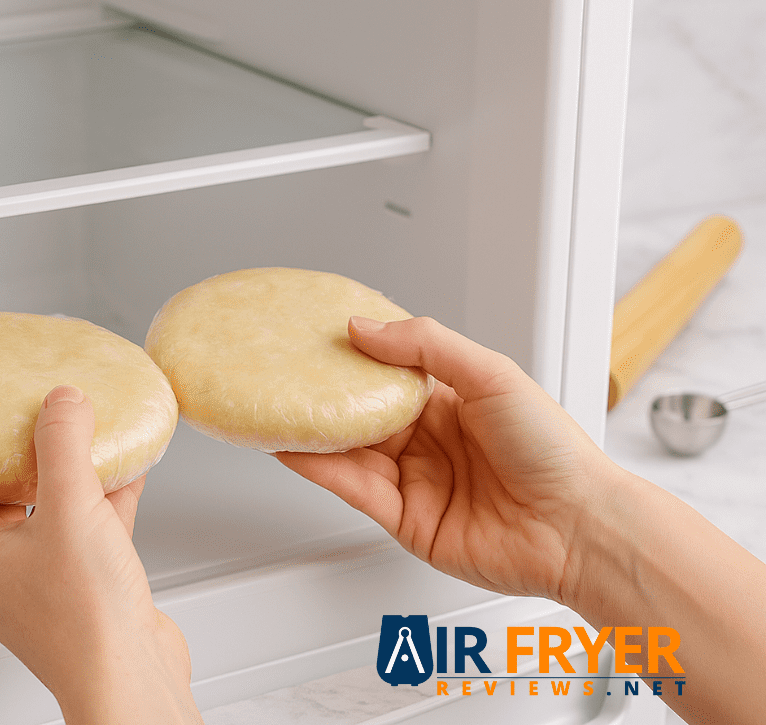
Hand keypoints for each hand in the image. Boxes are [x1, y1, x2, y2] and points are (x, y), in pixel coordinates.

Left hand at [0, 385, 201, 723]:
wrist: (128, 675)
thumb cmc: (83, 618)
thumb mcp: (71, 508)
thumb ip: (63, 445)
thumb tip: (60, 402)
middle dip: (19, 455)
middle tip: (33, 419)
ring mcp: (36, 583)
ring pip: (44, 513)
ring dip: (66, 477)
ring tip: (85, 438)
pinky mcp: (77, 590)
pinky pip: (82, 532)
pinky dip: (101, 502)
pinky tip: (126, 474)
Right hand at [275, 316, 612, 603]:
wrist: (577, 527)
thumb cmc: (552, 450)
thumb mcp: (491, 374)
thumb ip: (427, 346)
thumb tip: (367, 327)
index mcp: (452, 402)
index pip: (389, 372)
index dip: (355, 355)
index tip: (319, 336)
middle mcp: (430, 441)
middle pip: (363, 412)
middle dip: (325, 393)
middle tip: (285, 371)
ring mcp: (417, 481)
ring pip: (351, 450)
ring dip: (313, 431)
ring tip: (276, 407)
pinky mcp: (406, 520)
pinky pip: (354, 489)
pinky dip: (321, 468)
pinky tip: (295, 448)